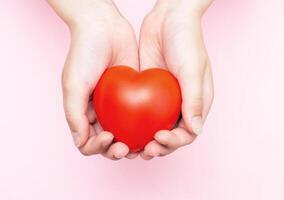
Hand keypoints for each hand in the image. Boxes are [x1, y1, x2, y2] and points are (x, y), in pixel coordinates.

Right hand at [48, 0, 138, 159]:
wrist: (104, 28)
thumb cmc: (84, 54)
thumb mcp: (73, 84)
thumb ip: (74, 114)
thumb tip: (80, 142)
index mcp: (84, 113)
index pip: (89, 142)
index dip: (97, 147)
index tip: (108, 136)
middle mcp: (101, 112)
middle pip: (109, 143)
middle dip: (116, 151)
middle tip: (125, 147)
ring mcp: (119, 105)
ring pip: (127, 134)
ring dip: (133, 145)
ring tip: (142, 145)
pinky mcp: (135, 95)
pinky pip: (141, 116)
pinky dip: (145, 127)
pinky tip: (154, 129)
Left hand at [139, 0, 213, 158]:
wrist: (168, 19)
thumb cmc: (187, 41)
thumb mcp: (192, 69)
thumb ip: (195, 100)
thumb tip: (195, 130)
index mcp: (196, 103)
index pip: (188, 132)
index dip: (175, 142)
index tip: (159, 138)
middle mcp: (180, 104)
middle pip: (171, 134)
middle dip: (159, 146)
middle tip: (144, 150)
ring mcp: (163, 99)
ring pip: (154, 127)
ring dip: (145, 140)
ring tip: (132, 147)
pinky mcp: (148, 91)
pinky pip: (141, 112)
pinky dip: (134, 124)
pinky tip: (123, 129)